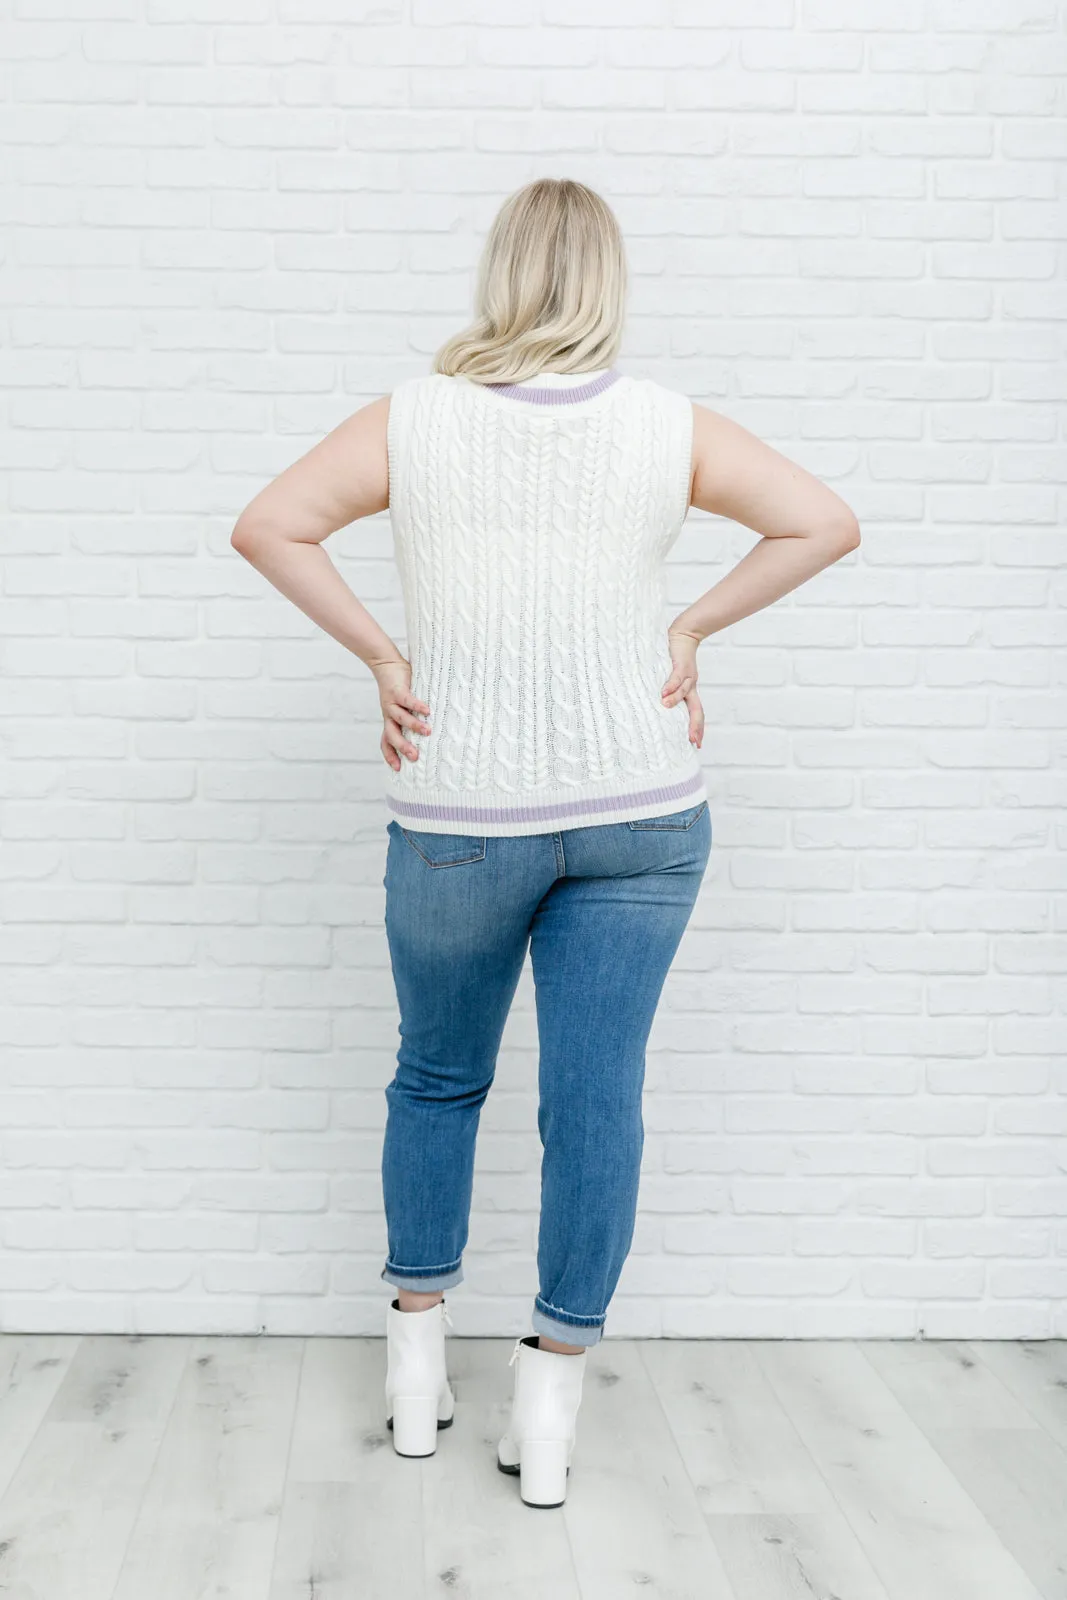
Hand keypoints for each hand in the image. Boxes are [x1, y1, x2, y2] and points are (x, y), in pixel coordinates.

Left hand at [373, 657, 431, 771]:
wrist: (386, 665)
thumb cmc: (399, 689)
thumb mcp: (403, 708)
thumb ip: (413, 719)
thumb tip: (433, 735)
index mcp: (390, 721)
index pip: (386, 742)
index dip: (390, 756)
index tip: (398, 770)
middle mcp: (388, 715)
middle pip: (392, 735)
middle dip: (403, 747)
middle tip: (415, 757)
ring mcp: (391, 703)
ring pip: (400, 718)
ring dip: (413, 726)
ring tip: (428, 732)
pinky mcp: (397, 691)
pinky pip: (407, 700)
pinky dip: (417, 706)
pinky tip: (427, 711)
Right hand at [661, 628, 704, 749]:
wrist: (685, 635)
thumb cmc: (676, 658)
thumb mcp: (673, 678)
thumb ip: (668, 691)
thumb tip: (657, 705)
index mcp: (690, 692)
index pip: (696, 714)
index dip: (697, 729)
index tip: (696, 744)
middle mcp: (691, 687)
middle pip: (696, 709)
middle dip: (694, 725)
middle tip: (693, 741)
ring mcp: (688, 676)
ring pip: (684, 692)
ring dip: (674, 700)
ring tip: (665, 707)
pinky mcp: (681, 664)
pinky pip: (676, 676)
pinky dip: (670, 685)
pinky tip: (664, 692)